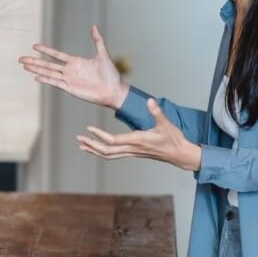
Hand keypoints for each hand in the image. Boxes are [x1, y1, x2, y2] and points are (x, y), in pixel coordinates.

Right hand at [20, 24, 128, 109]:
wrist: (113, 90)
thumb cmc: (110, 74)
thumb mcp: (103, 54)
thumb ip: (97, 40)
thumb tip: (93, 25)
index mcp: (75, 62)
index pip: (56, 55)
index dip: (45, 50)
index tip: (34, 46)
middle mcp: (69, 70)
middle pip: (47, 64)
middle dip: (34, 61)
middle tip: (21, 59)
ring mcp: (68, 80)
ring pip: (48, 73)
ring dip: (36, 69)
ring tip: (24, 66)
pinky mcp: (70, 88)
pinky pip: (55, 83)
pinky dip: (45, 80)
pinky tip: (36, 77)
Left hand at [77, 98, 201, 170]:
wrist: (179, 154)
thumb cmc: (173, 139)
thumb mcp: (166, 124)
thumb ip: (157, 112)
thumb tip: (150, 101)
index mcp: (137, 140)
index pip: (114, 140)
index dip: (100, 135)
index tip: (89, 129)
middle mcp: (132, 149)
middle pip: (107, 150)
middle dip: (91, 144)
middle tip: (78, 138)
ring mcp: (132, 152)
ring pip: (109, 155)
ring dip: (94, 150)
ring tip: (81, 145)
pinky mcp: (133, 153)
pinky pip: (114, 155)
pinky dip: (102, 152)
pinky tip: (95, 149)